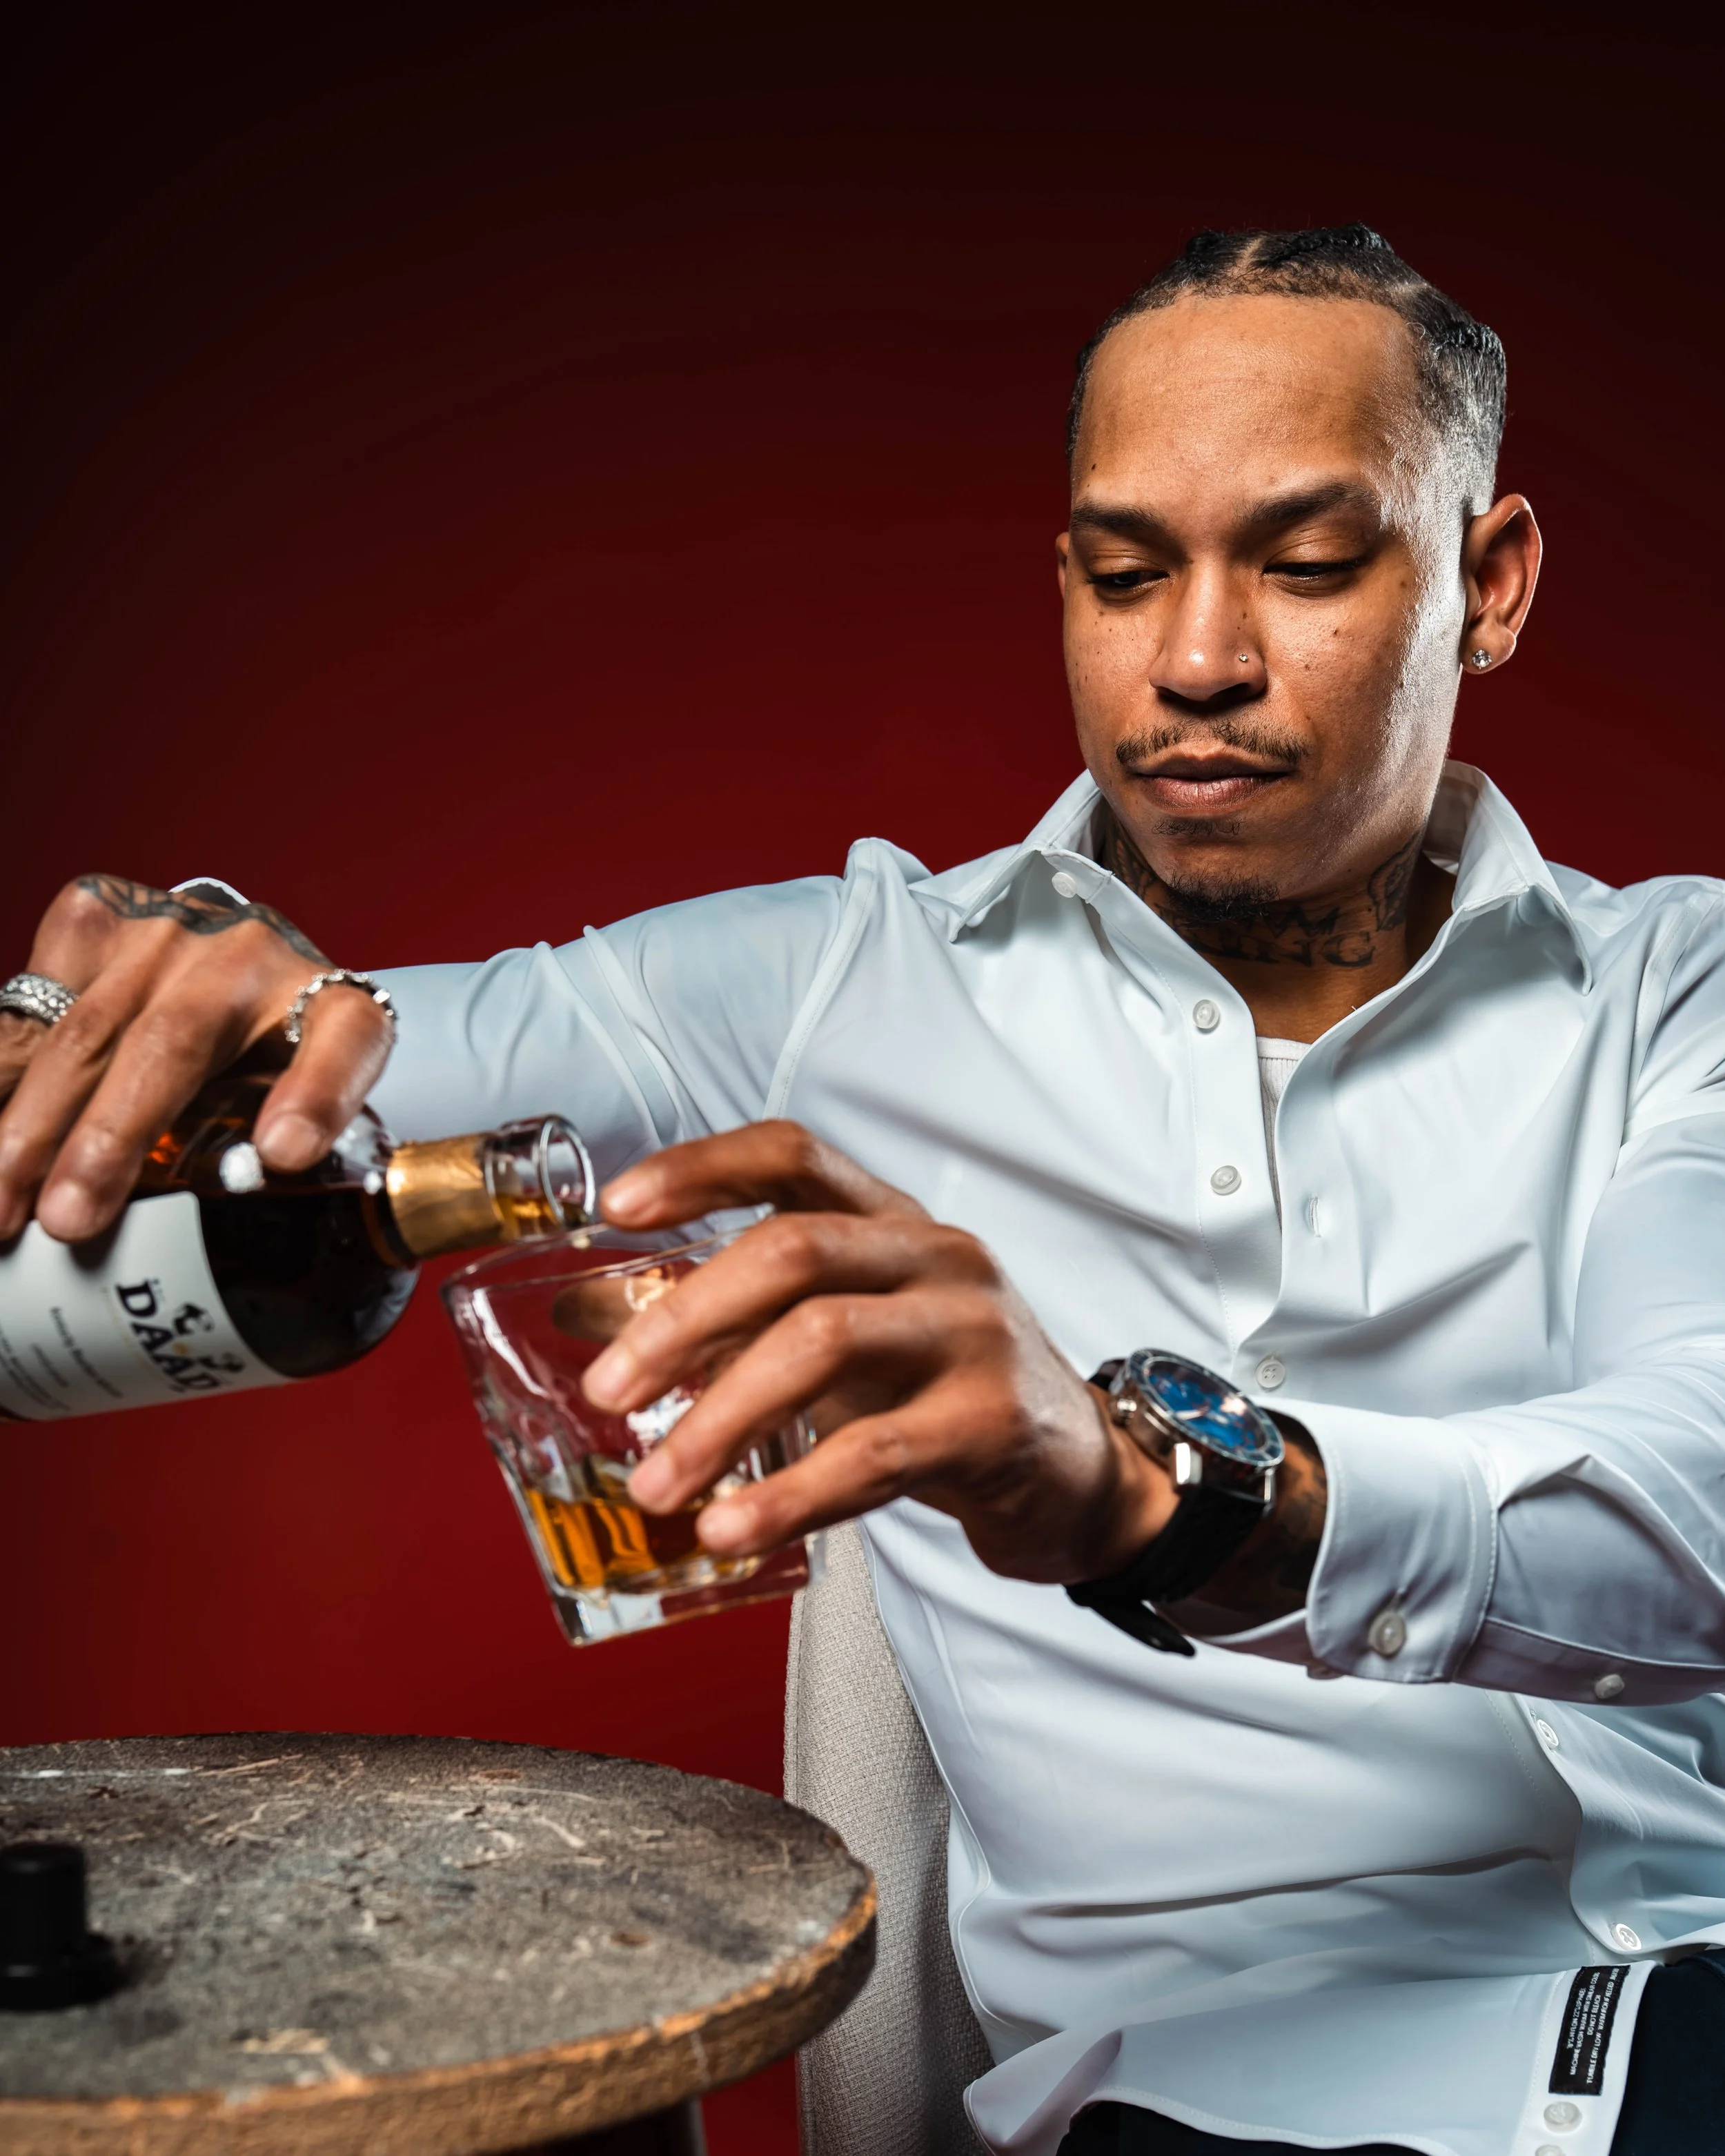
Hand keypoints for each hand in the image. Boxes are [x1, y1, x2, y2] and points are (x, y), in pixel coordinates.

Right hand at [0, 876, 393, 1242]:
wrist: (230, 950)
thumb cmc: (272, 1047)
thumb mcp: (308, 1101)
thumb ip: (297, 1148)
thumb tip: (257, 1188)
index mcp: (335, 1005)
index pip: (346, 1041)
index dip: (318, 1096)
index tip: (286, 1153)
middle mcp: (251, 955)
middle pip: (172, 1045)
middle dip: (111, 1138)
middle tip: (69, 1220)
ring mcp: (164, 931)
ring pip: (81, 1033)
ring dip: (28, 1125)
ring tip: (1, 1204)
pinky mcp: (91, 919)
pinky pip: (25, 1013)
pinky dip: (1, 1080)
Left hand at [580, 1121, 1177, 1583]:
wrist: (1074, 1474)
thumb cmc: (937, 1392)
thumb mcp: (835, 1339)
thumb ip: (728, 1321)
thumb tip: (589, 1314)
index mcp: (890, 1221)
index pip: (791, 1155)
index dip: (699, 1168)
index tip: (617, 1206)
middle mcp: (936, 1257)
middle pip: (792, 1250)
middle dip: (683, 1319)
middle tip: (609, 1390)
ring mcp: (972, 1333)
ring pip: (824, 1342)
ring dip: (719, 1417)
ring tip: (656, 1484)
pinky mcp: (993, 1421)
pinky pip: (874, 1454)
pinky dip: (790, 1494)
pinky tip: (732, 1529)